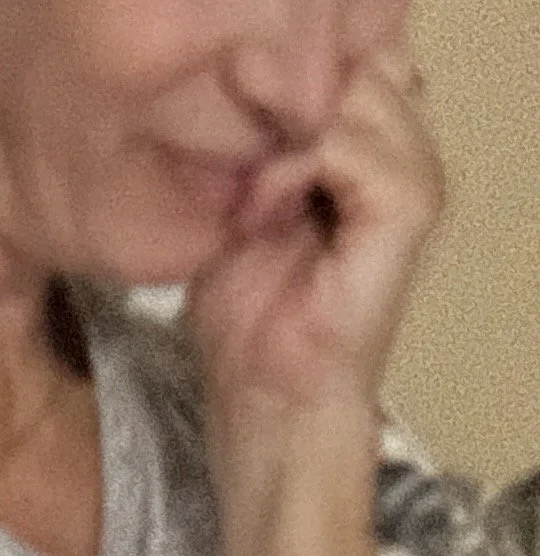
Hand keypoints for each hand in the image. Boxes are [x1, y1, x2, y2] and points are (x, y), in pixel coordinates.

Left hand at [187, 45, 443, 442]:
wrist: (268, 405)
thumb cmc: (249, 321)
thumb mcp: (239, 210)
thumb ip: (254, 145)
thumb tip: (240, 70)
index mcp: (372, 148)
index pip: (351, 58)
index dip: (292, 68)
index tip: (233, 98)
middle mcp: (404, 152)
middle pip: (358, 64)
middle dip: (287, 93)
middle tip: (242, 165)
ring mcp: (413, 179)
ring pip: (354, 96)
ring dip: (286, 140)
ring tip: (253, 205)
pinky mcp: (406, 211)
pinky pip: (348, 146)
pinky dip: (294, 171)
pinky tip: (265, 216)